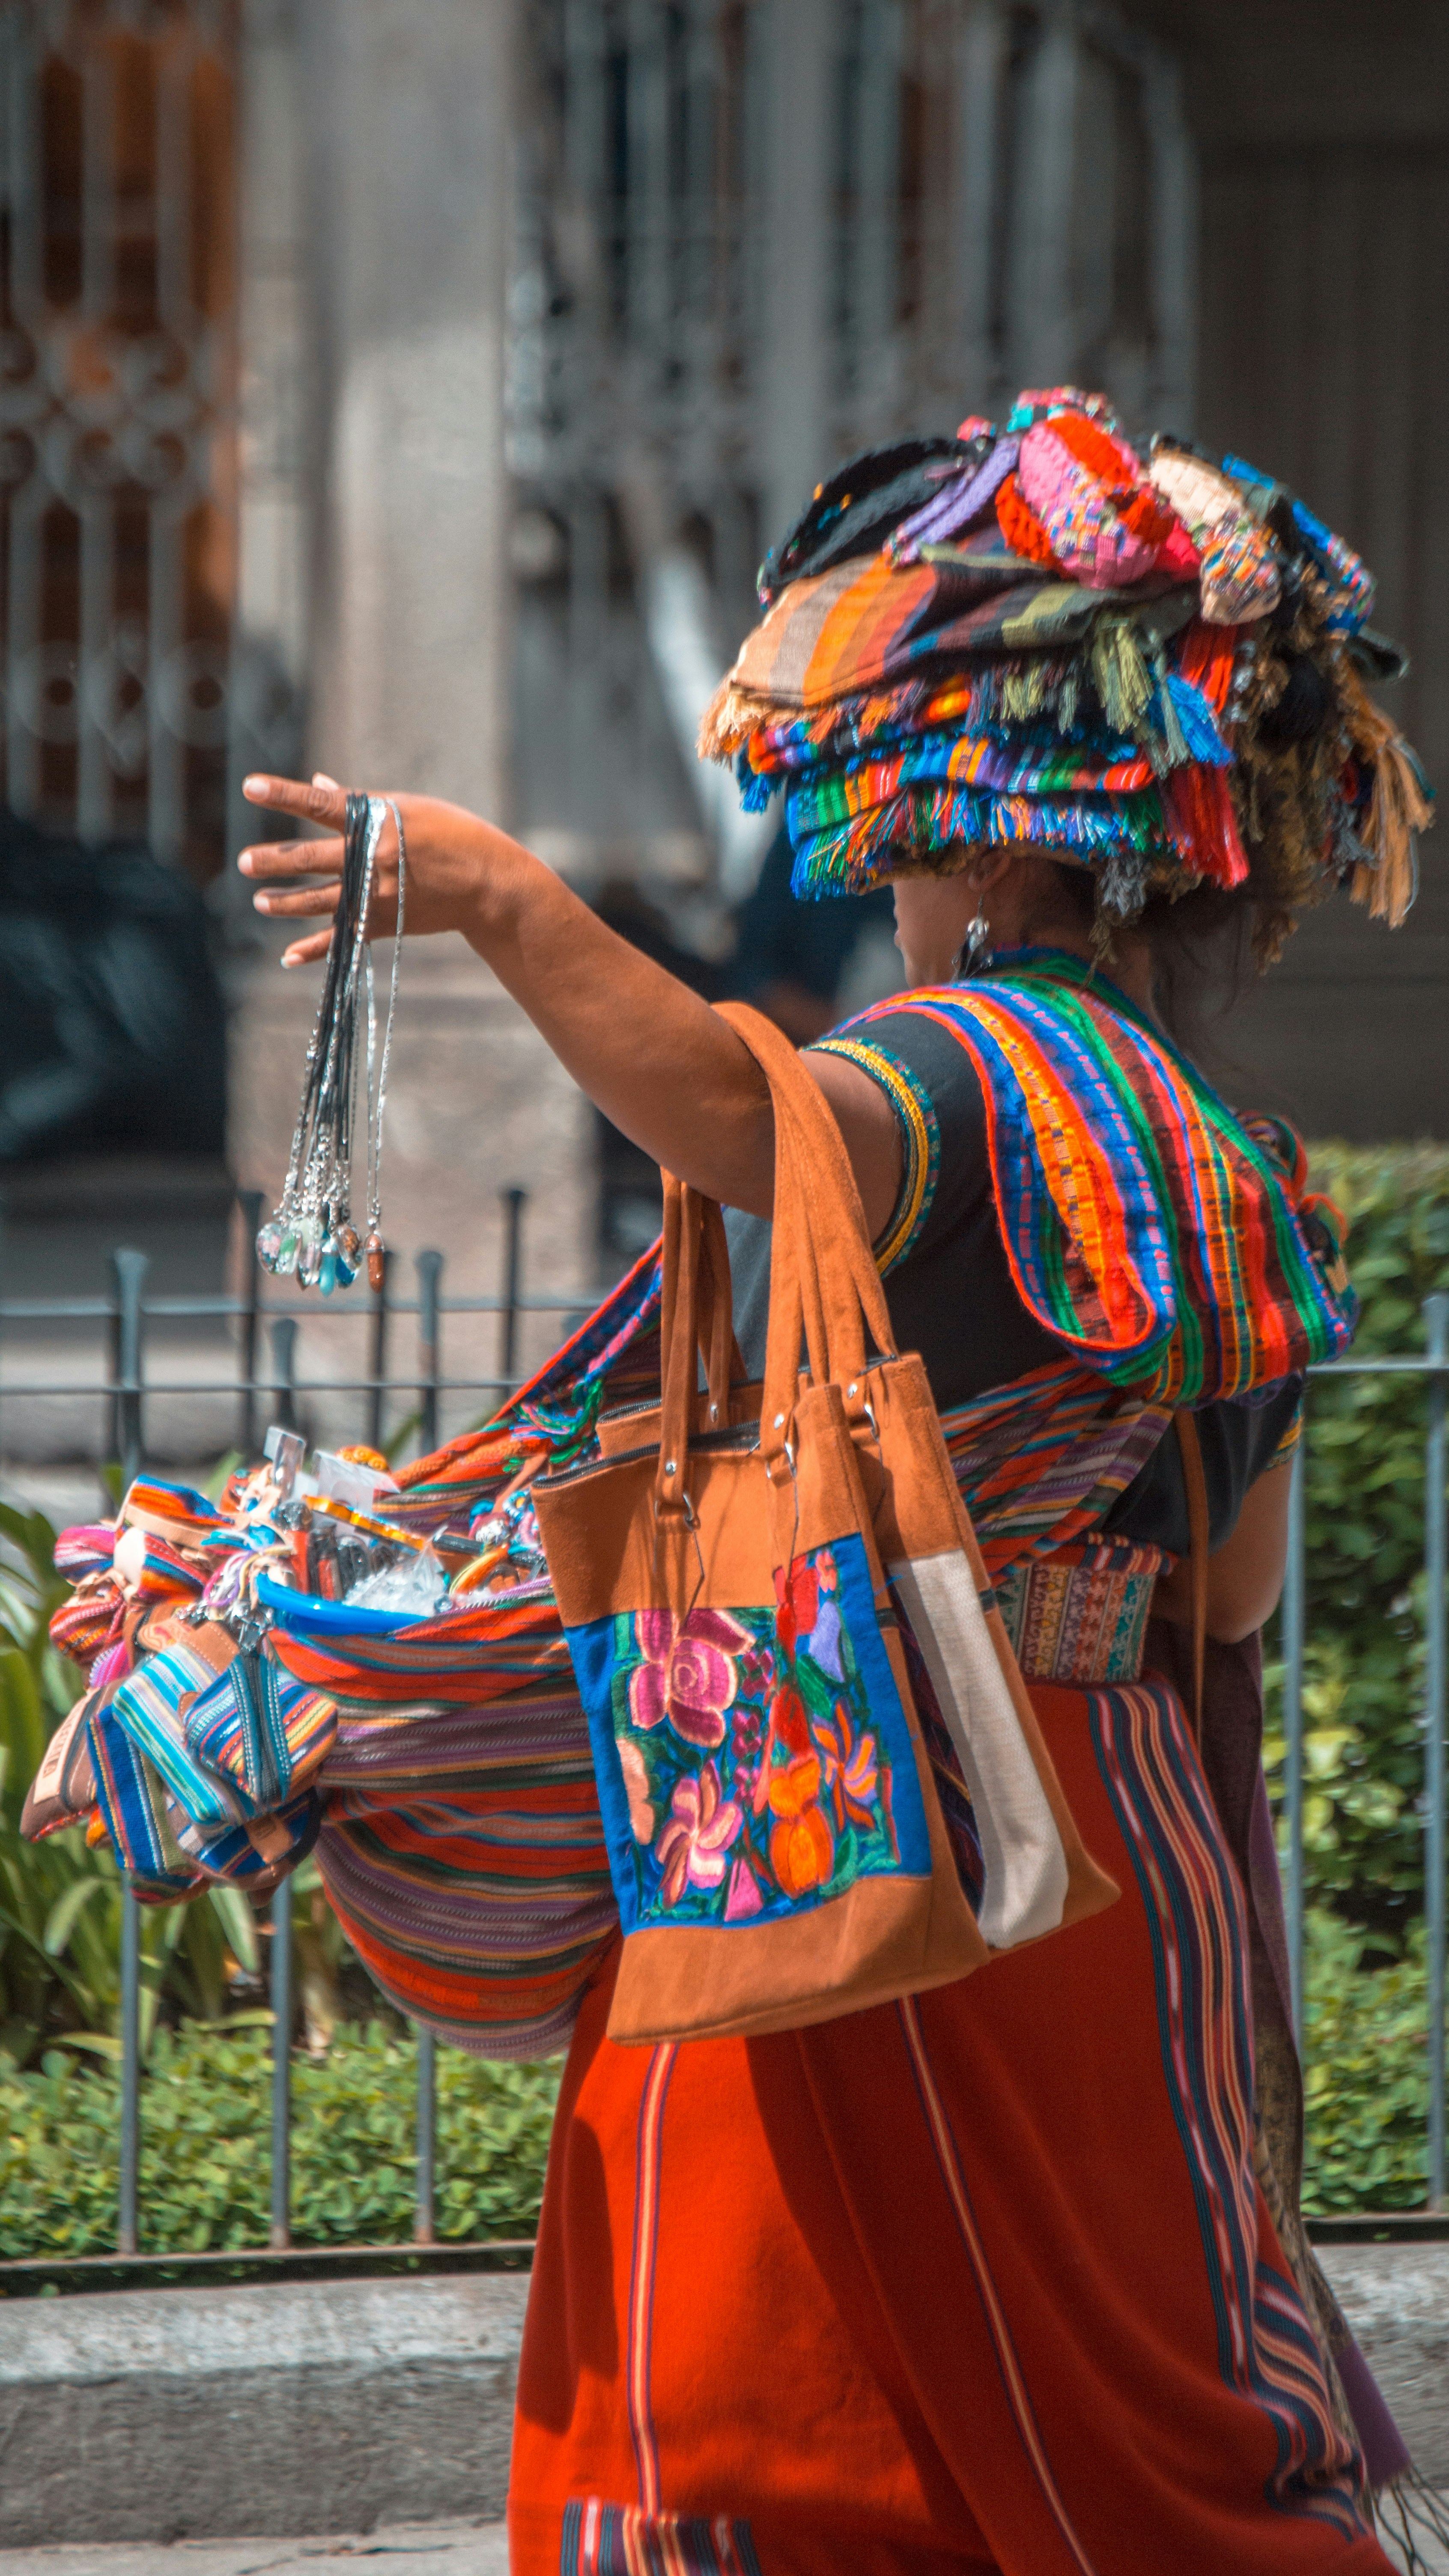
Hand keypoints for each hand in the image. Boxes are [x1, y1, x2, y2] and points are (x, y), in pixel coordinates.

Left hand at [238, 773, 529, 966]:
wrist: (489, 884)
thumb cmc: (452, 834)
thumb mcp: (408, 808)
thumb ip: (359, 802)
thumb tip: (318, 785)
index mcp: (377, 823)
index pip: (318, 806)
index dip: (282, 795)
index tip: (249, 786)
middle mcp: (371, 861)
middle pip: (309, 861)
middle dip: (273, 862)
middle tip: (244, 863)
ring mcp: (376, 897)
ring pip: (318, 902)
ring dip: (285, 903)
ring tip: (260, 901)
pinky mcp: (383, 924)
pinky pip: (341, 939)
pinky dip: (313, 949)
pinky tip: (288, 956)